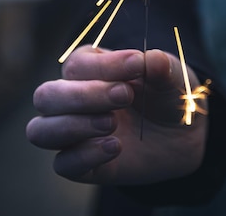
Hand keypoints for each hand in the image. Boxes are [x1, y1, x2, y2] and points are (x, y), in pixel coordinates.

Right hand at [26, 45, 207, 184]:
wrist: (184, 134)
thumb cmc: (167, 95)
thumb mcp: (172, 76)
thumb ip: (161, 67)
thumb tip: (153, 60)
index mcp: (88, 69)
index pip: (77, 64)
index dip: (105, 65)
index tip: (138, 64)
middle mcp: (72, 100)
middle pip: (46, 96)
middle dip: (82, 96)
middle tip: (124, 95)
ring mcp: (74, 134)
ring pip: (40, 131)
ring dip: (72, 126)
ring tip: (112, 123)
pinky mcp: (85, 165)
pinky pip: (63, 164)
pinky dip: (83, 156)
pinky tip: (115, 146)